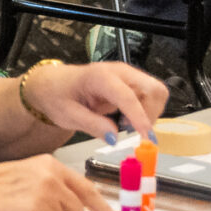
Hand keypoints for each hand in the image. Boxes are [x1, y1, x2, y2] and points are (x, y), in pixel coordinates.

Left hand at [22, 59, 166, 143]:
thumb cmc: (58, 96)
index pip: (128, 97)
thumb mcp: (67, 115)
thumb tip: (115, 137)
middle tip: (132, 131)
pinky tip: (125, 118)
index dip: (140, 119)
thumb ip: (92, 125)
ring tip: (123, 124)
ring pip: (157, 94)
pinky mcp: (132, 82)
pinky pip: (151, 97)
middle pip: (154, 90)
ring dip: (149, 114)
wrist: (53, 84)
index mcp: (100, 76)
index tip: (146, 138)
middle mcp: (119, 71)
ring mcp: (128, 75)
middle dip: (150, 114)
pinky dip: (145, 111)